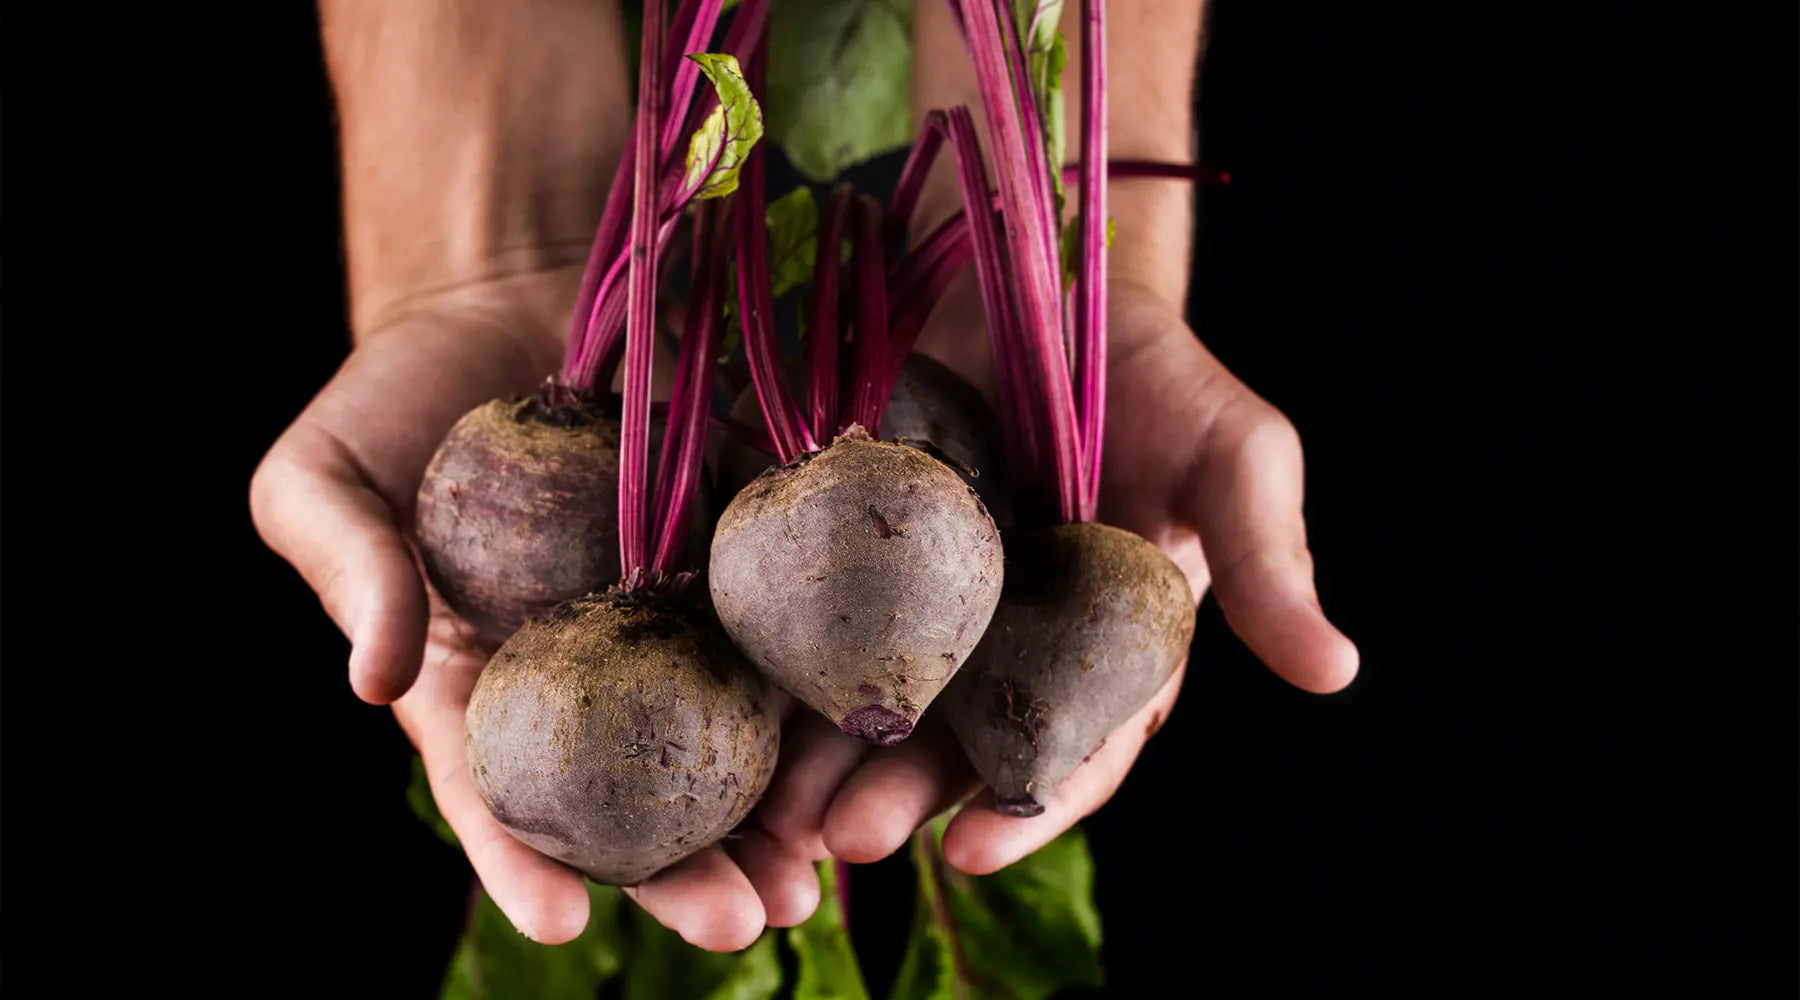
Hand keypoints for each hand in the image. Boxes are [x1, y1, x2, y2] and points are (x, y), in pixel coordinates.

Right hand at [249, 273, 818, 949]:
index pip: (497, 793)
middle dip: (691, 873)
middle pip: (640, 796)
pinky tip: (868, 740)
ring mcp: (677, 620)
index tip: (563, 924)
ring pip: (730, 739)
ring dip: (780, 815)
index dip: (524, 862)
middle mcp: (591, 674)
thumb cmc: (394, 394)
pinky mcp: (749, 557)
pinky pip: (792, 630)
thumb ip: (349, 572)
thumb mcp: (324, 475)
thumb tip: (373, 683)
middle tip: (745, 922)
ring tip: (823, 875)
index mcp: (482, 682)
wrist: (510, 294)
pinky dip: (825, 692)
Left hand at [752, 277, 1359, 879]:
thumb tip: (1338, 671)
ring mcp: (922, 607)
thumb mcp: (1233, 454)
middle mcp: (1007, 649)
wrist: (1040, 273)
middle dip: (901, 799)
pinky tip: (728, 707)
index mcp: (1103, 652)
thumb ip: (1267, 558)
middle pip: (951, 746)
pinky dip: (768, 671)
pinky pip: (803, 625)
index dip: (1030, 802)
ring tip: (774, 811)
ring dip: (821, 764)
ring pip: (868, 705)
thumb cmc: (1158, 374)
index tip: (975, 846)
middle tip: (847, 842)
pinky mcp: (848, 555)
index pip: (1073, 751)